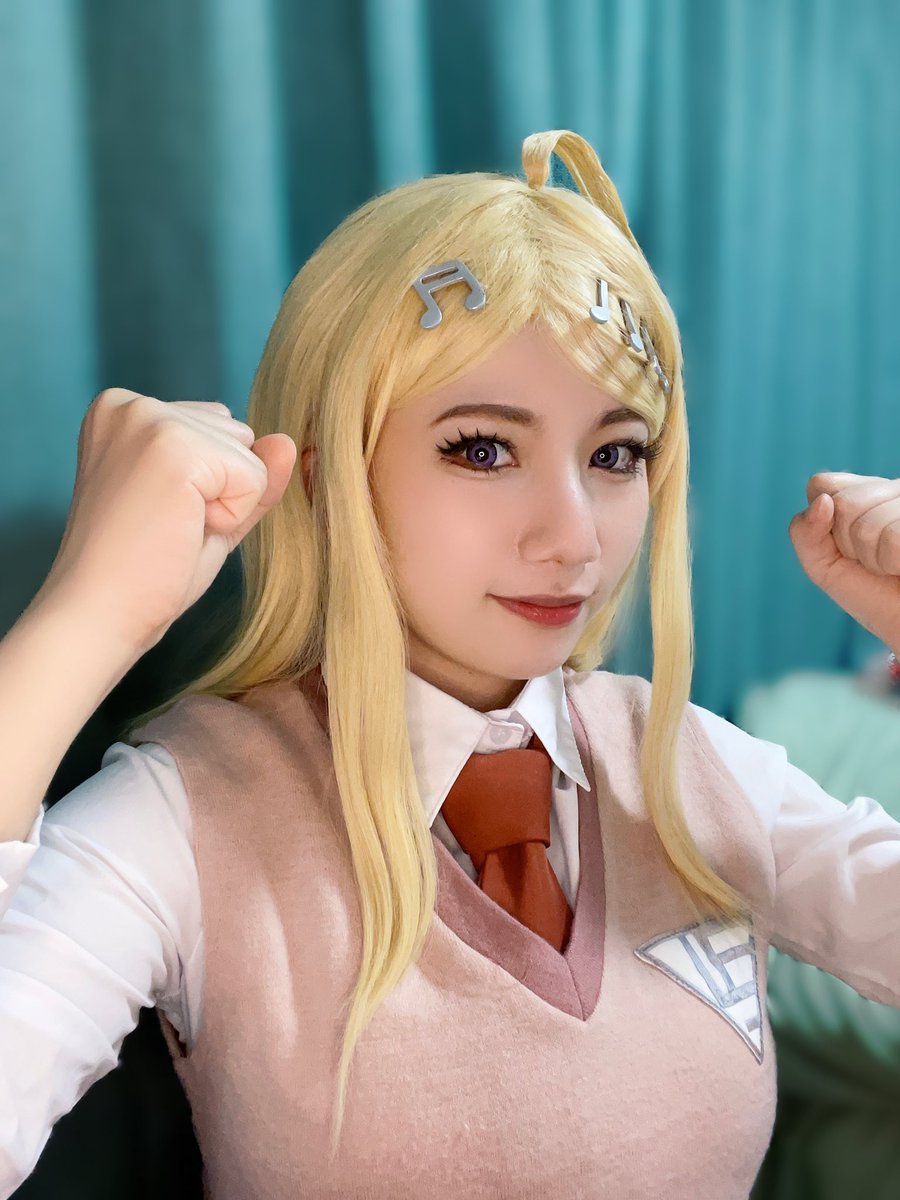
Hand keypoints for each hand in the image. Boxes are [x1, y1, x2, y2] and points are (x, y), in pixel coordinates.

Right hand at [43, 390, 297, 656]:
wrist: (99, 613)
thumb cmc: (144, 571)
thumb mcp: (205, 511)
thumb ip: (247, 474)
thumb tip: (287, 442)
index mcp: (124, 410)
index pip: (218, 429)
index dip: (206, 487)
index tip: (155, 515)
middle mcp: (132, 403)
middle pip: (238, 435)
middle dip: (218, 492)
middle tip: (164, 527)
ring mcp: (151, 421)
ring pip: (250, 456)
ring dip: (225, 506)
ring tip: (169, 529)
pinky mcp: (174, 448)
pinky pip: (254, 479)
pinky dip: (230, 519)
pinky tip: (180, 532)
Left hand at [788, 471, 899, 650]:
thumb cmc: (872, 594)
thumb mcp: (822, 565)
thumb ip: (805, 532)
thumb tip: (823, 502)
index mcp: (863, 491)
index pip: (822, 485)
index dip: (826, 524)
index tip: (847, 547)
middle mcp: (891, 488)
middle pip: (843, 503)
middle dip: (850, 544)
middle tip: (873, 561)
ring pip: (869, 524)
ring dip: (875, 558)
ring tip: (892, 565)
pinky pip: (894, 538)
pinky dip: (892, 562)